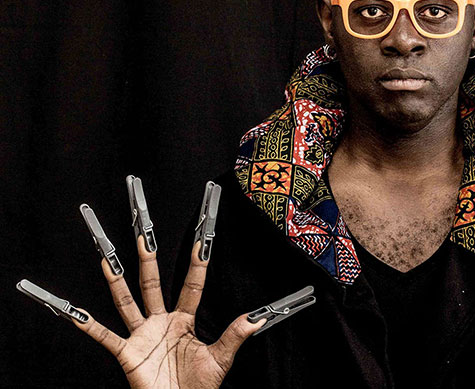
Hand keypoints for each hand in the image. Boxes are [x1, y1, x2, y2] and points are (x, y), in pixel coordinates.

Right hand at [72, 236, 264, 388]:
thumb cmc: (198, 387)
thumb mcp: (220, 358)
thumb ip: (234, 336)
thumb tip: (256, 320)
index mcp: (184, 322)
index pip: (191, 287)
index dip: (196, 266)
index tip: (199, 245)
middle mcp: (161, 323)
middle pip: (153, 286)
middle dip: (149, 263)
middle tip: (144, 239)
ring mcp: (143, 336)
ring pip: (127, 303)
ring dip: (117, 283)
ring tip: (107, 262)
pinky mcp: (128, 354)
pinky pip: (106, 338)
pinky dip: (91, 326)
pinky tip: (79, 314)